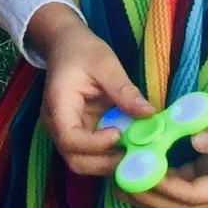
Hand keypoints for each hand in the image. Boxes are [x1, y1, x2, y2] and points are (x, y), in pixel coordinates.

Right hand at [29, 4, 153, 175]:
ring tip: (135, 151)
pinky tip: (129, 146)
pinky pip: (91, 154)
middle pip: (75, 160)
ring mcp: (66, 130)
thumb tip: (150, 114)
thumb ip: (124, 90)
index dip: (95, 144)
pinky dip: (110, 155)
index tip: (120, 134)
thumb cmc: (82, 50)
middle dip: (106, 163)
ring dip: (109, 162)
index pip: (70, 139)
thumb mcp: (105, 64)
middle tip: (134, 153)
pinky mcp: (79, 132)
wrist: (65, 45)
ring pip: (83, 162)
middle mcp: (57, 124)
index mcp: (58, 105)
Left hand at [122, 99, 207, 207]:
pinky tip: (143, 167)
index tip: (138, 175)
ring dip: (152, 190)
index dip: (164, 188)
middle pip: (182, 203)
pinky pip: (185, 178)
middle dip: (150, 198)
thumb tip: (195, 140)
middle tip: (118, 186)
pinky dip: (163, 176)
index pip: (193, 195)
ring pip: (180, 194)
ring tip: (121, 181)